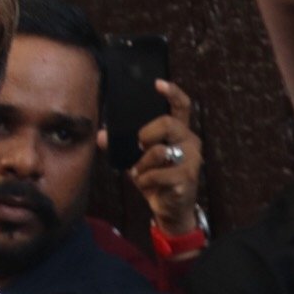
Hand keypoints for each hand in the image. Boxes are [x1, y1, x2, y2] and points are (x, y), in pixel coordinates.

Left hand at [130, 80, 202, 237]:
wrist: (171, 209)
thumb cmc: (157, 177)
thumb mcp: (137, 158)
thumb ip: (122, 144)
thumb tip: (101, 135)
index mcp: (180, 131)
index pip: (181, 106)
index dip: (172, 93)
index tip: (157, 84)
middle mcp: (190, 141)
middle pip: (167, 123)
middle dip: (146, 134)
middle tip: (138, 146)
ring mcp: (192, 160)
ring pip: (159, 151)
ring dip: (142, 164)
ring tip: (140, 172)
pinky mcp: (187, 178)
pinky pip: (158, 174)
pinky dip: (146, 180)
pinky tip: (147, 184)